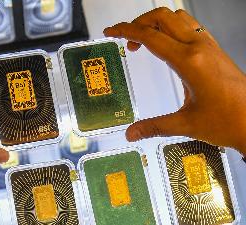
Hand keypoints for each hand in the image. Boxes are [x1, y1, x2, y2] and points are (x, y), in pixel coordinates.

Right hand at [104, 8, 245, 153]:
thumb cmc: (228, 121)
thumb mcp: (186, 124)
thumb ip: (154, 126)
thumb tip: (131, 133)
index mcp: (189, 62)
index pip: (150, 36)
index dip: (126, 31)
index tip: (111, 32)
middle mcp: (200, 48)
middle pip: (163, 17)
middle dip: (139, 23)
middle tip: (125, 39)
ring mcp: (209, 46)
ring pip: (178, 18)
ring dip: (157, 23)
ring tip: (144, 41)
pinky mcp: (215, 50)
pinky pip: (190, 27)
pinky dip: (172, 29)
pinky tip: (166, 46)